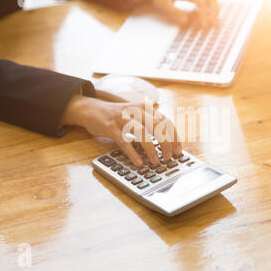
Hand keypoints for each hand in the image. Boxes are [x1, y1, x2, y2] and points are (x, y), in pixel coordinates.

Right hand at [60, 95, 181, 166]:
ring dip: (151, 150)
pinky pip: (125, 142)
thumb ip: (150, 125)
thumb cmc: (118, 116)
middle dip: (166, 144)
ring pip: (142, 133)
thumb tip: (167, 145)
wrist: (92, 109)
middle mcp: (136, 111)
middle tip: (168, 158)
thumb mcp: (136, 115)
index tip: (178, 151)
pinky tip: (139, 162)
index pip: (166, 121)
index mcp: (145, 108)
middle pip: (158, 127)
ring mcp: (123, 118)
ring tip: (156, 161)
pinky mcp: (111, 127)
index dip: (174, 137)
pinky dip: (133, 153)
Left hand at [128, 0, 218, 27]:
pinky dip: (210, 7)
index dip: (204, 15)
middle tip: (214, 25)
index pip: (200, 2)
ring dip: (214, 9)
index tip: (204, 26)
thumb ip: (173, 11)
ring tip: (213, 22)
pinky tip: (207, 17)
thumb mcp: (162, 2)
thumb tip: (185, 21)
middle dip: (215, 11)